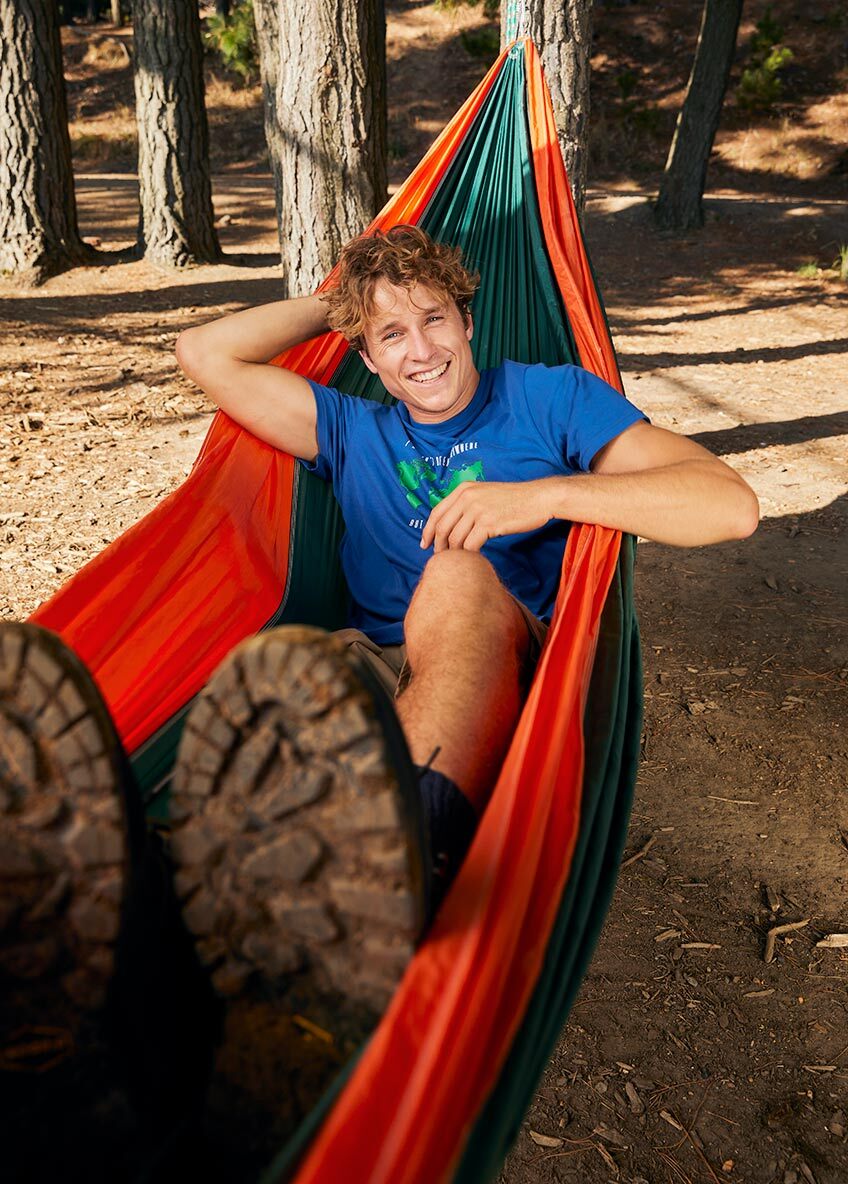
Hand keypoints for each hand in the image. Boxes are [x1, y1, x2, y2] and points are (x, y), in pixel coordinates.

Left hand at [420, 480, 553, 551]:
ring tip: (457, 561)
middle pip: (443, 527)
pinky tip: (473, 559)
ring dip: (454, 553)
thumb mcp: (485, 494)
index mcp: (464, 489)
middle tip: (439, 558)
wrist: (538, 499)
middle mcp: (467, 497)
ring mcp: (478, 510)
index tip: (425, 544)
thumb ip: (467, 503)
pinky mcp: (489, 523)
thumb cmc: (514, 500)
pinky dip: (469, 555)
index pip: (436, 512)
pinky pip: (470, 545)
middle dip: (438, 545)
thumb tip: (451, 524)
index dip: (428, 530)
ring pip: (455, 539)